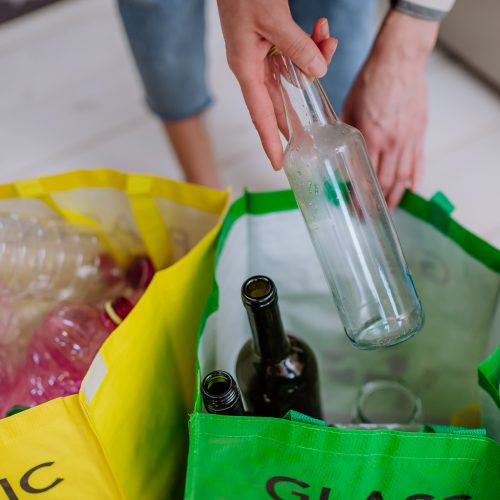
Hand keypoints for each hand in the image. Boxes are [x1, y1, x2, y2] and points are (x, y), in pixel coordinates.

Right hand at [217, 0, 336, 168]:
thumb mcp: (273, 18)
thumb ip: (297, 46)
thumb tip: (318, 72)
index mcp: (246, 67)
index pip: (260, 114)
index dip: (269, 141)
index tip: (278, 163)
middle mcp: (253, 66)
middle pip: (280, 98)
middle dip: (303, 103)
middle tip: (318, 124)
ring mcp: (262, 54)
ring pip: (294, 72)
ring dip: (315, 58)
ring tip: (326, 37)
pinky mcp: (270, 41)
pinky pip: (295, 52)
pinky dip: (312, 42)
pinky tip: (320, 28)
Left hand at [342, 11, 437, 209]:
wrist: (398, 60)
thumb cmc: (371, 80)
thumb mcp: (348, 107)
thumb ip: (343, 131)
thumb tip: (333, 146)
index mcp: (370, 137)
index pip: (364, 176)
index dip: (359, 196)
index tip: (353, 207)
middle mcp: (391, 142)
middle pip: (385, 182)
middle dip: (376, 202)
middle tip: (369, 214)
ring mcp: (408, 139)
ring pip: (403, 177)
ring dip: (396, 196)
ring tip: (390, 209)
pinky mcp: (419, 132)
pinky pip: (418, 160)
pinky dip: (415, 177)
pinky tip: (411, 189)